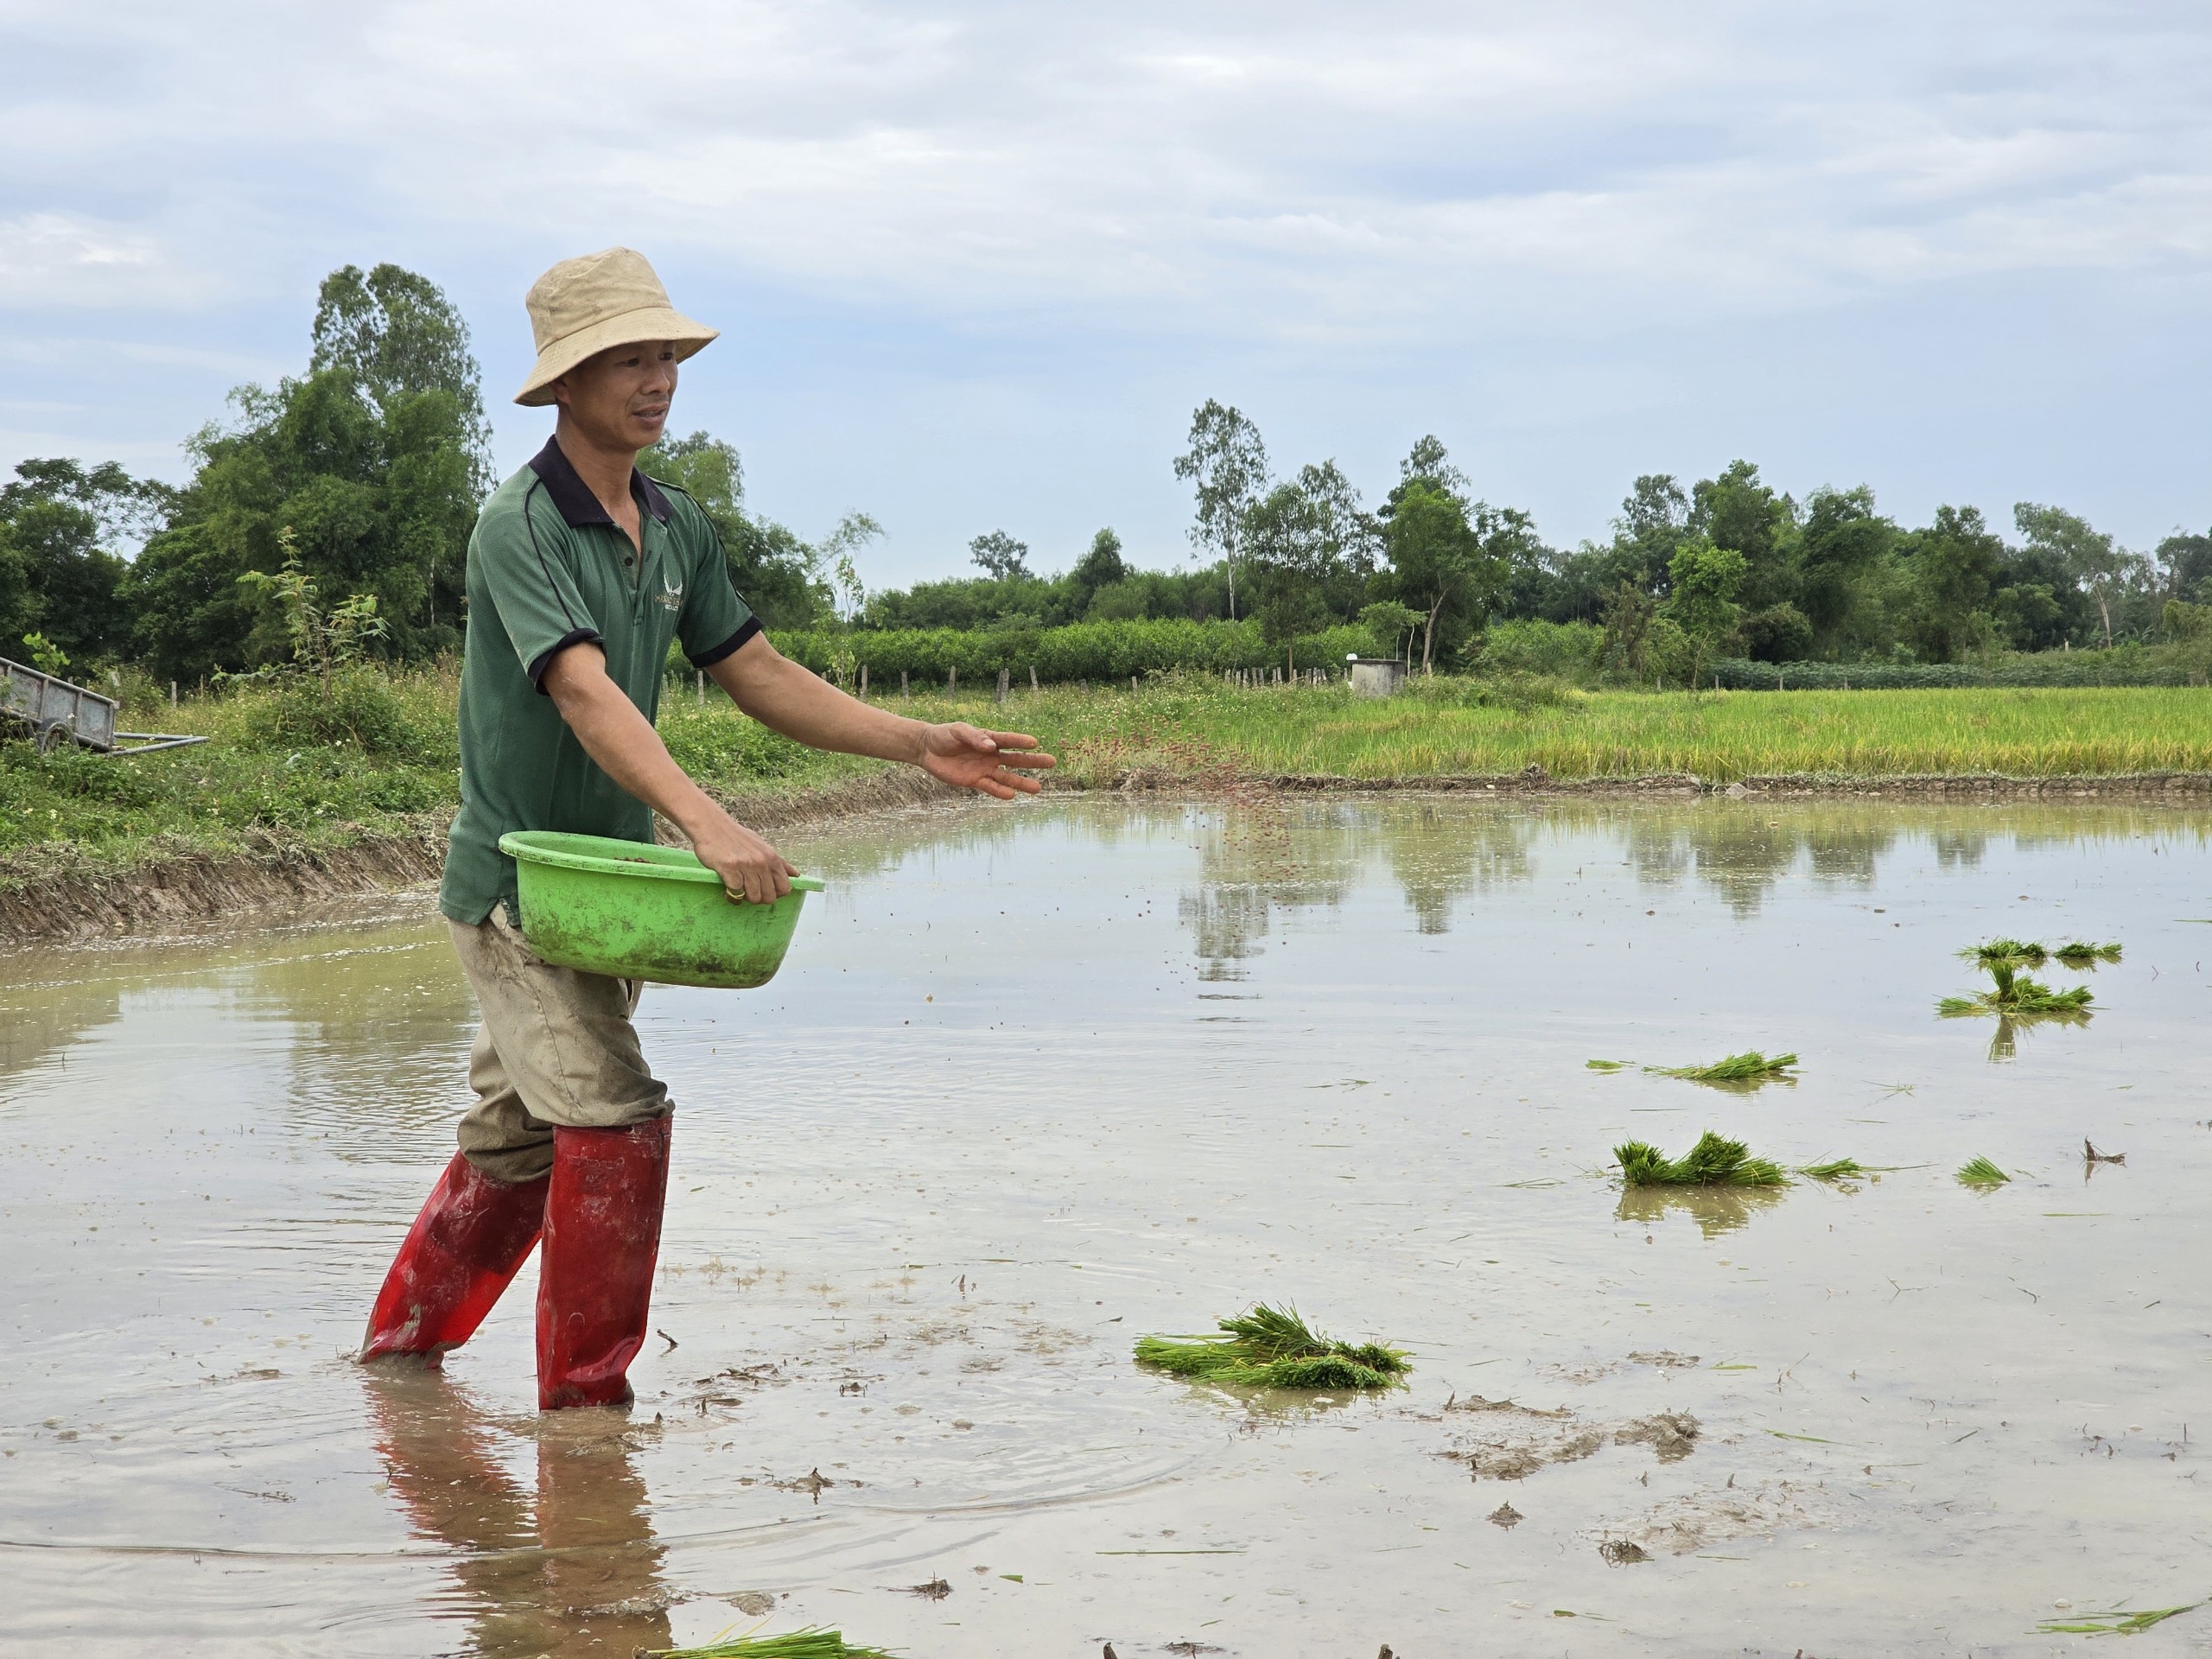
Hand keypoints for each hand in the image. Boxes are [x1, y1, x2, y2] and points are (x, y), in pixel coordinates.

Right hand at [688, 810, 797, 904]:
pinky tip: (727, 890)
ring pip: (754, 897)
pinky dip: (732, 896)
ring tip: (738, 890)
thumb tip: (796, 874)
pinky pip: (736, 893)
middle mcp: (761, 861)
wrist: (711, 825)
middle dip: (759, 898)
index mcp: (771, 857)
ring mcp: (746, 865)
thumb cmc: (736, 837)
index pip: (784, 887)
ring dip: (745, 898)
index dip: (776, 894)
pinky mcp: (729, 869)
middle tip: (749, 892)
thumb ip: (779, 862)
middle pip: (769, 896)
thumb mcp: (761, 846)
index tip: (765, 891)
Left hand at [918, 723, 1055, 798]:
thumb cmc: (944, 735)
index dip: (1020, 741)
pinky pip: (990, 787)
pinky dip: (1000, 792)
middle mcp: (991, 755)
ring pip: (1007, 777)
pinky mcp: (974, 781)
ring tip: (1038, 788)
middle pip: (1015, 759)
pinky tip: (1012, 795)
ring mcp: (984, 769)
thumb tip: (991, 747)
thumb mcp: (958, 731)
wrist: (927, 749)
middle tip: (1051, 762)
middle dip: (1033, 761)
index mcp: (989, 738)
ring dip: (1021, 782)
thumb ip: (974, 737)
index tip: (1035, 742)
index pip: (1008, 740)